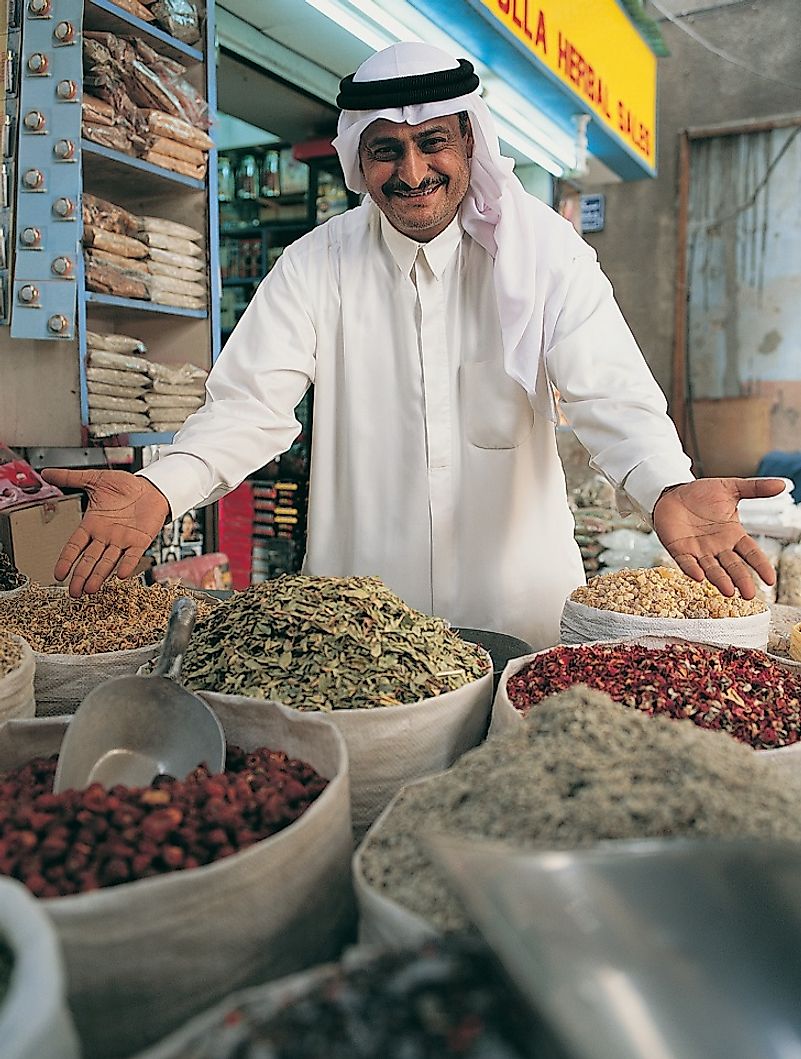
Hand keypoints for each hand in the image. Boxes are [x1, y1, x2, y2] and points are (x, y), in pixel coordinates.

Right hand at [40, 468, 169, 596]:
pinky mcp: (140, 541)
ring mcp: (122, 540)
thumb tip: (47, 473)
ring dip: (98, 576)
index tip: (58, 574)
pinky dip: (126, 565)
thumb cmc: (125, 486)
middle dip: (80, 576)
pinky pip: (132, 555)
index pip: (75, 546)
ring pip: (107, 561)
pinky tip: (119, 575)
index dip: (66, 560)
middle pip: (89, 560)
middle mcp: (105, 536)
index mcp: (92, 524)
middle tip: (73, 592)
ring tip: (90, 589)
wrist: (151, 486)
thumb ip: (70, 478)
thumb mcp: (95, 479)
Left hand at [653, 477, 785, 598]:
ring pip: (712, 569)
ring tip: (729, 591)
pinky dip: (692, 569)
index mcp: (733, 535)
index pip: (751, 553)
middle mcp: (718, 547)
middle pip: (733, 567)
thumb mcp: (731, 488)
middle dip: (741, 580)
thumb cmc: (702, 494)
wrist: (673, 492)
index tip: (770, 579)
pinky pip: (686, 562)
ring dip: (720, 580)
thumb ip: (755, 489)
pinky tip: (699, 576)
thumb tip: (782, 484)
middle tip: (749, 594)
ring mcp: (699, 551)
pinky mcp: (679, 550)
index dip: (760, 565)